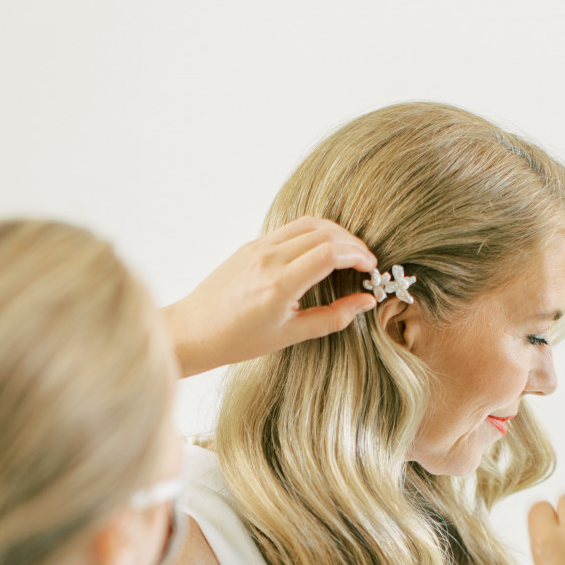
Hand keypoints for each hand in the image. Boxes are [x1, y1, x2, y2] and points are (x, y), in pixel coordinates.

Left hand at [163, 217, 378, 376]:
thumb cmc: (238, 340)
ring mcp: (258, 247)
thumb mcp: (290, 335)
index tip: (370, 268)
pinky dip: (314, 233)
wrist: (194, 330)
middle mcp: (268, 259)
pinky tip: (322, 250)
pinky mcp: (251, 245)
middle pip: (324, 233)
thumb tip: (365, 302)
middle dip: (352, 244)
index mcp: (279, 285)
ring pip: (308, 224)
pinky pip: (290, 229)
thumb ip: (332, 317)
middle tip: (366, 262)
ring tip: (349, 252)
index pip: (329, 253)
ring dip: (335, 233)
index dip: (357, 256)